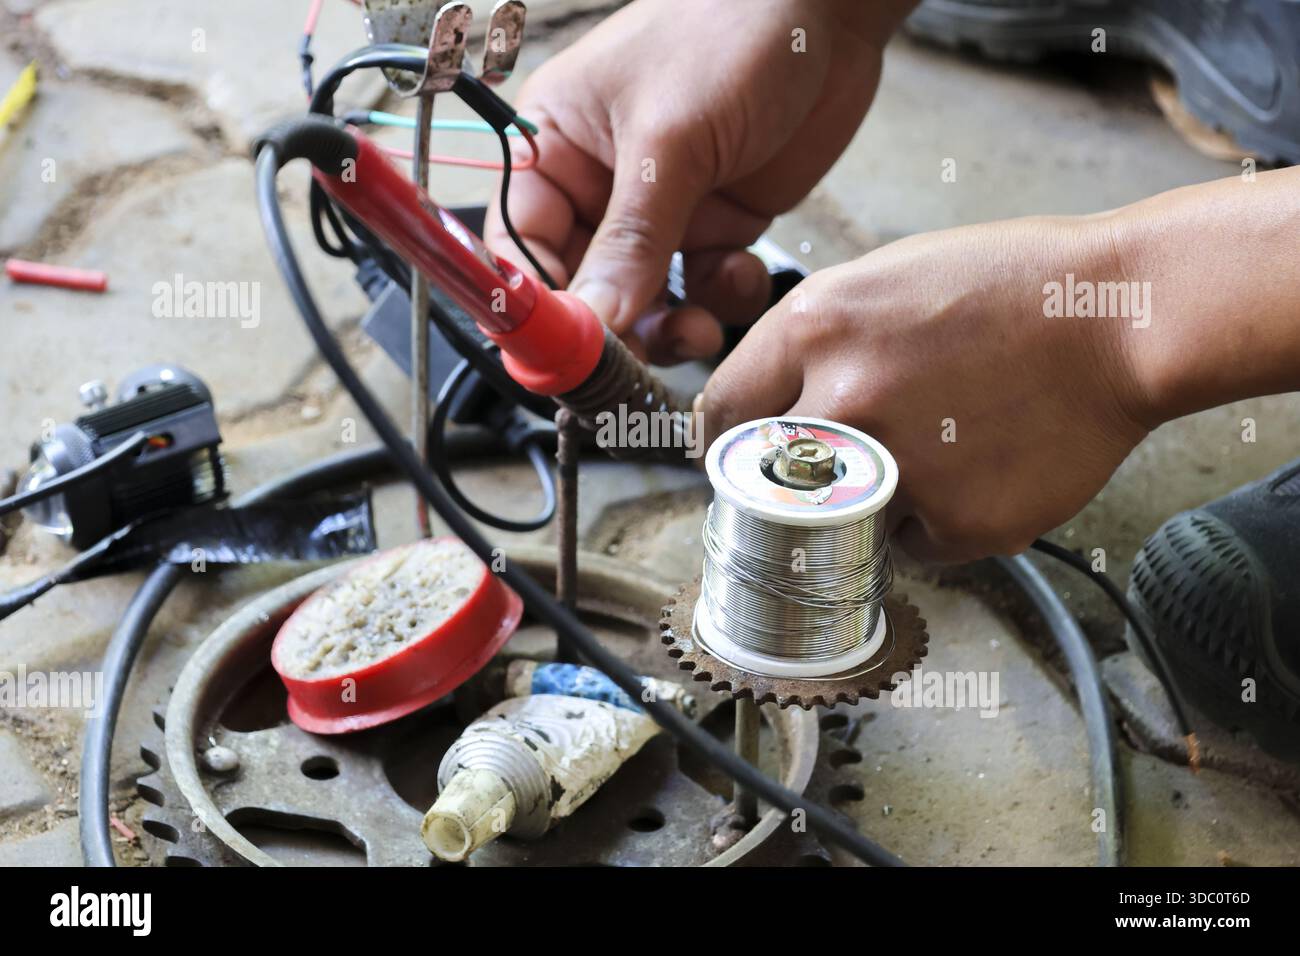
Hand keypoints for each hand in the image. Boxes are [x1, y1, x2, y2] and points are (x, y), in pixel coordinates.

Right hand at [484, 0, 913, 363]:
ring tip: (702, 328)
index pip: (520, 245)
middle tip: (642, 361)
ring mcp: (662, 210)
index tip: (566, 355)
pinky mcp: (716, 225)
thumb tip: (593, 322)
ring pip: (645, 301)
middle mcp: (600, 185)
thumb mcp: (670, 142)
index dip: (539, 306)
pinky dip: (722, 297)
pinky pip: (703, 289)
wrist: (830, 10)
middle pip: (583, 288)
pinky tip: (745, 271)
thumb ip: (631, 240)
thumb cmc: (730, 33)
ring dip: (672, 326)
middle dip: (615, 329)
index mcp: (554, 146)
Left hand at [698, 215, 1153, 561]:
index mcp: (813, 328)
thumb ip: (809, 345)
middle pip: (765, 482)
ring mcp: (897, 467)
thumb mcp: (880, 282)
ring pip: (838, 523)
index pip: (719, 413)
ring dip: (866, 506)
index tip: (736, 459)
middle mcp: (841, 401)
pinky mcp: (957, 520)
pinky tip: (976, 471)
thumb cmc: (1005, 287)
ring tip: (930, 456)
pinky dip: (935, 521)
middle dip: (787, 485)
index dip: (726, 442)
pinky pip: (914, 545)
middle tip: (823, 477)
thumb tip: (764, 407)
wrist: (1117, 317)